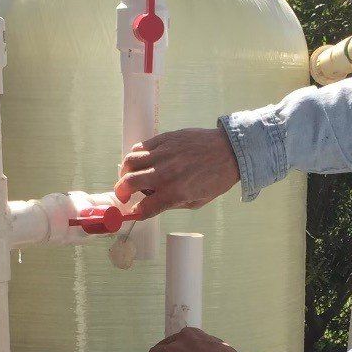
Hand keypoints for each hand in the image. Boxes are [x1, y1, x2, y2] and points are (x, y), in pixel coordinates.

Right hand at [115, 127, 239, 219]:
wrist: (230, 151)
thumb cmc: (217, 178)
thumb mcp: (197, 201)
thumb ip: (172, 204)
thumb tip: (153, 204)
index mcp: (176, 193)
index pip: (144, 207)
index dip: (136, 212)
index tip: (135, 211)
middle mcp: (166, 173)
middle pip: (128, 183)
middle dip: (121, 192)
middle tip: (124, 195)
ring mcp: (164, 154)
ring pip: (130, 162)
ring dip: (125, 172)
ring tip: (130, 176)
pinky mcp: (165, 139)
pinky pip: (140, 147)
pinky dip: (136, 156)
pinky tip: (142, 161)